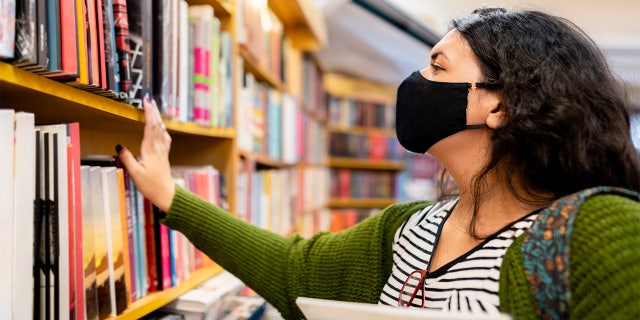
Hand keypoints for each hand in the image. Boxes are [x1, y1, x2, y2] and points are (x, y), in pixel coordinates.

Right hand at [117, 96, 174, 211]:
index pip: (150, 127)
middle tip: (150, 99)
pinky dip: (162, 129)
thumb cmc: (151, 186)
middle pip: (157, 125)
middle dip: (153, 111)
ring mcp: (163, 151)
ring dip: (158, 118)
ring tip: (155, 108)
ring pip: (162, 130)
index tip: (146, 102)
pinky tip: (162, 127)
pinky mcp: (164, 155)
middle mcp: (158, 148)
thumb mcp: (135, 174)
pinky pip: (165, 138)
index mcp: (150, 150)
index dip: (148, 113)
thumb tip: (119, 145)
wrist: (166, 194)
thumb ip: (127, 159)